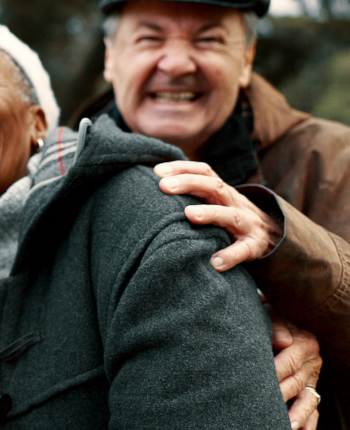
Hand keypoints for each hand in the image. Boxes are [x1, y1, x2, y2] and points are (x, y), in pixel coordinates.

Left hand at [155, 161, 282, 271]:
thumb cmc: (232, 217)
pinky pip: (244, 249)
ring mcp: (247, 223)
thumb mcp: (217, 202)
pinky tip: (216, 262)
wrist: (274, 237)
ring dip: (210, 213)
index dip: (182, 168)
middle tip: (164, 186)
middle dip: (189, 183)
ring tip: (190, 215)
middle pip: (215, 186)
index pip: (204, 171)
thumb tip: (155, 184)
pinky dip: (231, 255)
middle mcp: (235, 203)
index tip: (157, 171)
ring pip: (231, 215)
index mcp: (222, 191)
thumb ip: (193, 194)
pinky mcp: (255, 246)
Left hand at [272, 314, 322, 429]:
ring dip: (297, 415)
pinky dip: (310, 420)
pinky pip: (313, 406)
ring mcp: (313, 376)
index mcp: (305, 342)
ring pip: (307, 399)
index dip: (273, 375)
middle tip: (265, 414)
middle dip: (281, 399)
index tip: (257, 386)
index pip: (288, 363)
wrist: (282, 315)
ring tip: (286, 429)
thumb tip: (282, 340)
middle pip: (296, 384)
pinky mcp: (312, 386)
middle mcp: (313, 360)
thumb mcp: (273, 313)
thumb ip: (277, 325)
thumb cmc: (271, 315)